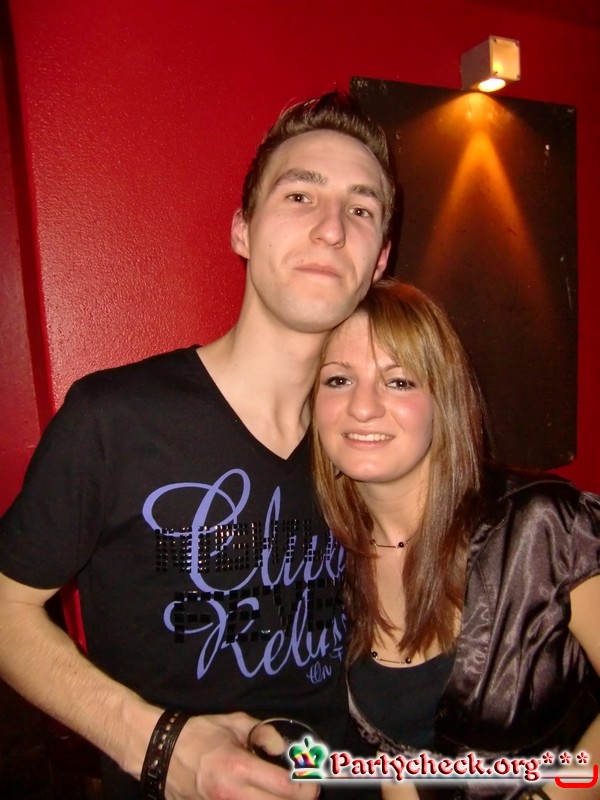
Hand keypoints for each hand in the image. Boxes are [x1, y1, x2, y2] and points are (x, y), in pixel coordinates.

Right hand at [165, 711, 319, 799]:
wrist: (163, 754)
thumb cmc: (202, 734)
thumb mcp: (236, 723)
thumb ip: (265, 734)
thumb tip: (286, 750)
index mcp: (240, 769)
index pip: (286, 788)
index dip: (307, 786)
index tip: (315, 779)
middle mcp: (233, 796)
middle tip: (306, 789)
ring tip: (287, 792)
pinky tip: (268, 795)